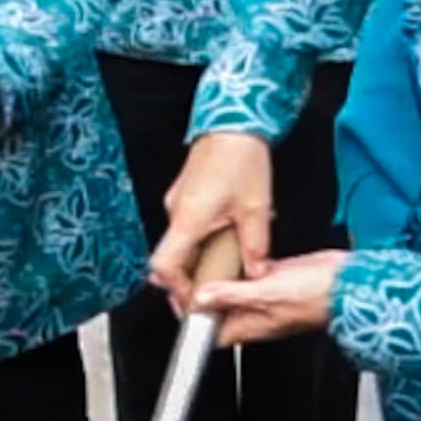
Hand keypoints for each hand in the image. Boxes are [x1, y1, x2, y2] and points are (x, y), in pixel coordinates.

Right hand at [149, 133, 274, 298]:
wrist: (234, 119)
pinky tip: (230, 231)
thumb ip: (255, 247)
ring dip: (204, 255)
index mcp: (188, 219)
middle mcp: (176, 211)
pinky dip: (206, 237)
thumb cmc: (241, 157)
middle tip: (219, 286)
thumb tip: (256, 273)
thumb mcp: (256, 209)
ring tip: (233, 254)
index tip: (195, 301)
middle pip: (174, 258)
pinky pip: (190, 226)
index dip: (177, 290)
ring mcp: (178, 201)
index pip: (164, 267)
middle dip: (195, 277)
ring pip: (184, 242)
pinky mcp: (186, 194)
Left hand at [201, 250, 345, 346]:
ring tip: (205, 258)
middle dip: (204, 291)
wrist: (349, 282)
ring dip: (222, 275)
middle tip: (189, 272)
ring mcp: (266, 296)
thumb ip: (232, 295)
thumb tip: (202, 298)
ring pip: (234, 288)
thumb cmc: (317, 296)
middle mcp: (257, 313)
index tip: (181, 298)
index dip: (193, 318)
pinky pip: (253, 273)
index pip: (212, 332)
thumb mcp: (267, 293)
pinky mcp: (277, 278)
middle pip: (220, 307)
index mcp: (252, 325)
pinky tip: (237, 250)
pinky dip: (243, 263)